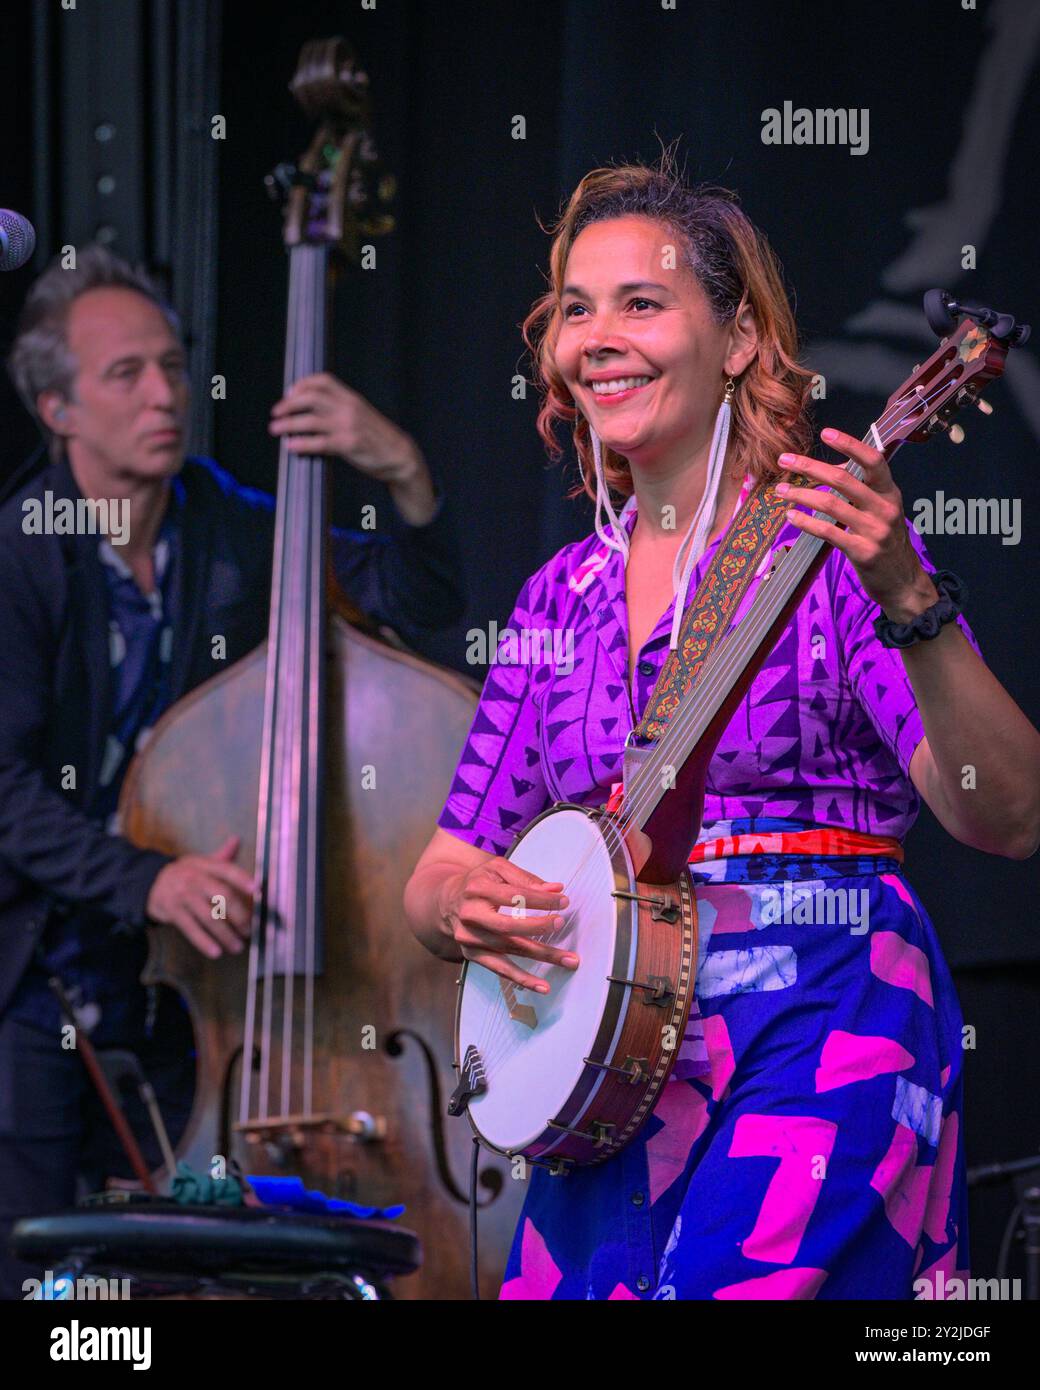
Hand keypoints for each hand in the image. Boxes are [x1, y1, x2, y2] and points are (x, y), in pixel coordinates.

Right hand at [146, 834, 255, 958]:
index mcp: (204, 865)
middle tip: (250, 929)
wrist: (149, 883)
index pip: (226, 870)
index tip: (257, 890)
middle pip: (221, 895)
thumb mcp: (200, 862)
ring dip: (225, 933)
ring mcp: (182, 895)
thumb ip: (221, 856)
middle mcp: (194, 878)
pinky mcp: (172, 912)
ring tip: (238, 946)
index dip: (242, 878)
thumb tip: (237, 839)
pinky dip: (203, 941)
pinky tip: (216, 951)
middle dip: (239, 914)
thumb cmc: (184, 874)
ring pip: (208, 916)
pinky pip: (190, 928)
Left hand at [269, 372, 421, 484]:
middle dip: (289, 404)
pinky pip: (319, 443)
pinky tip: (290, 447)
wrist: (400, 456)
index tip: (289, 392)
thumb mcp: (362, 414)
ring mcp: (348, 426)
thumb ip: (341, 408)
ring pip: (310, 421)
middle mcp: (348, 408)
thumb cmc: (378, 437)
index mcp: (351, 398)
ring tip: (275, 429)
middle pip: (311, 398)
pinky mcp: (348, 445)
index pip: (323, 381)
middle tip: (276, 412)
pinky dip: (302, 444)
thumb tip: (312, 410)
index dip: (302, 384)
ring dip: (288, 424)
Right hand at [439, 859, 577, 993]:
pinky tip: (542, 986)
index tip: (563, 902)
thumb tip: (556, 890)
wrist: (447, 901)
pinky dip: (522, 979)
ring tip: (568, 961)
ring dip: (541, 956)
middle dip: (538, 927)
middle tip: (561, 925)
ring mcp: (470, 938)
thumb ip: (526, 878)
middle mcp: (470, 915)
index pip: (513, 896)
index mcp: (477, 889)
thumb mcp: (498, 870)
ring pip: (509, 950)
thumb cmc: (479, 883)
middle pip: (508, 926)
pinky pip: (500, 969)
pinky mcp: (472, 954)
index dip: (540, 900)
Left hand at [775, 426, 938, 621]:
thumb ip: (861, 492)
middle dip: (809, 466)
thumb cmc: (887, 543)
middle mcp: (884, 508)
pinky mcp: (862, 552)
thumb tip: (828, 471)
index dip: (850, 444)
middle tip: (784, 460)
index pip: (873, 460)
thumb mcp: (882, 512)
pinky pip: (828, 532)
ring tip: (780, 490)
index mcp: (890, 493)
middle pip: (842, 478)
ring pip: (830, 504)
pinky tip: (791, 516)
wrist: (903, 582)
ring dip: (800, 495)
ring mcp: (874, 530)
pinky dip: (806, 522)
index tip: (826, 432)